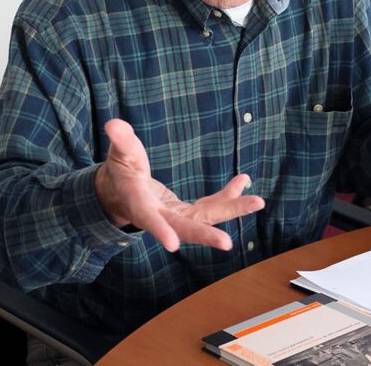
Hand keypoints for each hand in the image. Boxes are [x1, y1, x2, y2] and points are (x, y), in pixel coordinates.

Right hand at [95, 119, 265, 251]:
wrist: (121, 192)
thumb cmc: (120, 171)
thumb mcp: (119, 154)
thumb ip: (120, 141)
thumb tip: (113, 125)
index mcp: (138, 204)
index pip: (148, 219)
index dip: (159, 231)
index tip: (173, 245)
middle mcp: (159, 216)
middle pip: (184, 228)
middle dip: (205, 235)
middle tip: (226, 243)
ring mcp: (176, 216)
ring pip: (205, 219)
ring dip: (231, 210)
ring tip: (257, 201)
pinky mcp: (187, 212)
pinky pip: (210, 207)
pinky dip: (228, 196)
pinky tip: (243, 181)